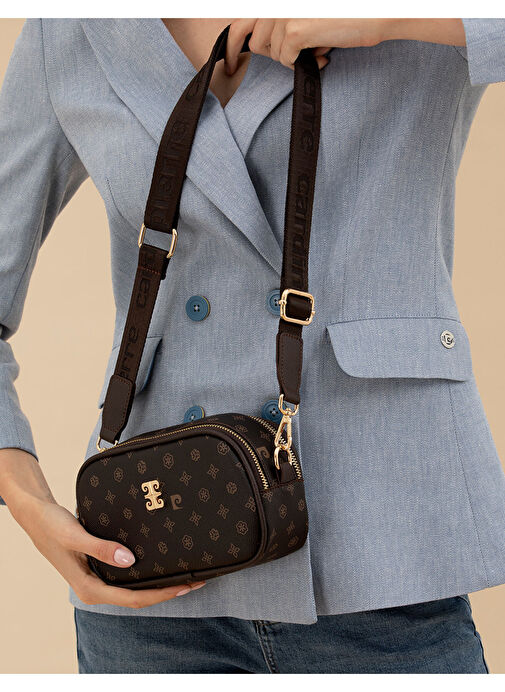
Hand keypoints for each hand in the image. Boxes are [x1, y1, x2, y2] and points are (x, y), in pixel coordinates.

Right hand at [18, 498, 204, 606]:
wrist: (37, 516)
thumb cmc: (53, 526)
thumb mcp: (76, 535)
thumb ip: (101, 549)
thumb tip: (129, 560)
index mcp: (90, 588)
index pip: (133, 598)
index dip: (161, 594)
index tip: (185, 585)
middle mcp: (96, 588)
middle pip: (138, 596)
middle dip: (167, 591)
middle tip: (196, 580)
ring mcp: (99, 579)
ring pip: (135, 587)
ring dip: (160, 583)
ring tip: (186, 573)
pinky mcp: (101, 568)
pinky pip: (129, 576)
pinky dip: (147, 572)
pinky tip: (161, 562)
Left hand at [225, 18, 466, 73]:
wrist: (380, 12)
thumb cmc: (351, 14)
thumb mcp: (311, 14)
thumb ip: (287, 22)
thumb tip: (264, 44)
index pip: (242, 18)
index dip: (231, 43)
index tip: (228, 62)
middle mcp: (277, 2)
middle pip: (253, 37)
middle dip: (268, 53)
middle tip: (290, 57)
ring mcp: (284, 12)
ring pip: (270, 51)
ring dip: (291, 58)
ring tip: (318, 51)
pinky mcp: (294, 30)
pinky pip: (286, 59)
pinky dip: (303, 65)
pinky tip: (324, 57)